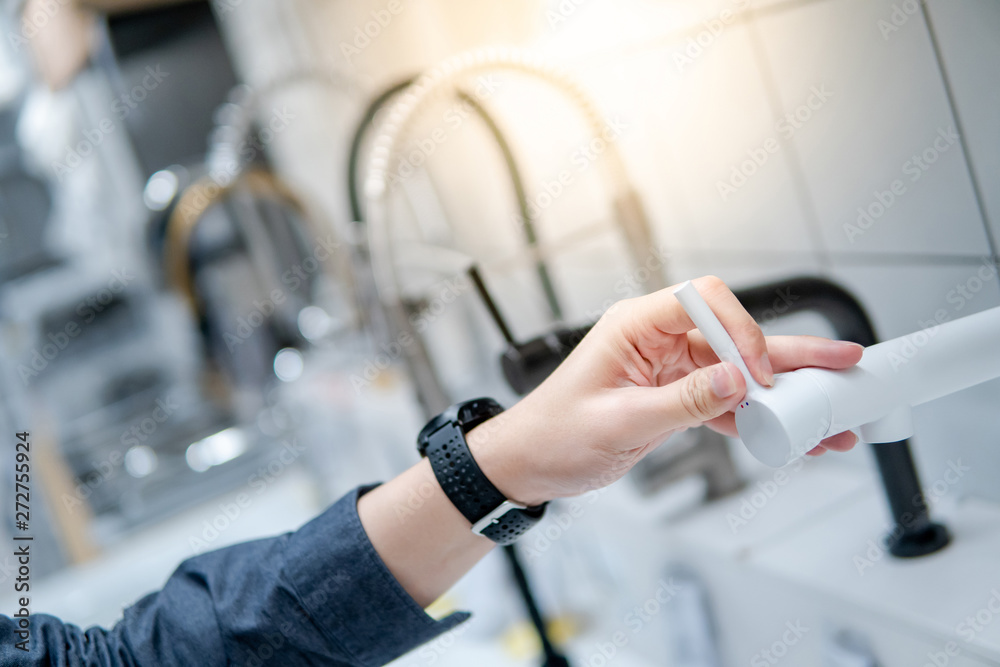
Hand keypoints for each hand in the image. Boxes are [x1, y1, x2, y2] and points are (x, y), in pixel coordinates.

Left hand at [469, 275, 863, 505]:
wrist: (532, 462)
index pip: (703, 300)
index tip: (757, 374)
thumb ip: (682, 401)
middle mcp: (657, 339)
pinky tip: (794, 433)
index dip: (741, 330)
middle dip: (788, 350)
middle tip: (842, 361)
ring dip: (784, 391)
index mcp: (635, 325)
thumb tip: (737, 380)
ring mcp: (670, 367)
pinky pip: (727, 400)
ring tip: (833, 408)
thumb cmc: (555, 433)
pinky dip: (759, 418)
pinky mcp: (676, 395)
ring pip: (740, 369)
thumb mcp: (619, 421)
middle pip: (735, 332)